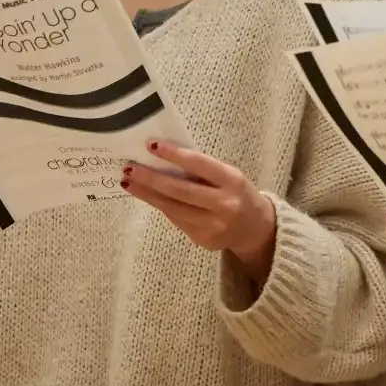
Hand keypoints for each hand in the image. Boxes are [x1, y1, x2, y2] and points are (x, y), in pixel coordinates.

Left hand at [125, 142, 279, 279]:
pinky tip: (148, 196)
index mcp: (233, 180)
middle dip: (151, 178)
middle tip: (130, 168)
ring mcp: (213, 225)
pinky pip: (176, 220)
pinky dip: (161, 206)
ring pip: (173, 208)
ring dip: (148, 194)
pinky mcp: (203, 239)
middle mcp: (224, 204)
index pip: (199, 164)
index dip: (174, 155)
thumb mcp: (228, 176)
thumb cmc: (236, 192)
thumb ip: (202, 170)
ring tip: (129, 182)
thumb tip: (163, 160)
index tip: (151, 145)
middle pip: (180, 190)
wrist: (256, 228)